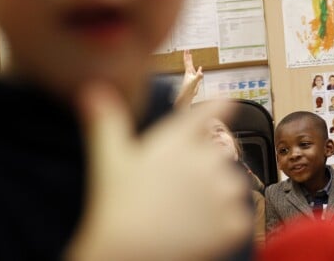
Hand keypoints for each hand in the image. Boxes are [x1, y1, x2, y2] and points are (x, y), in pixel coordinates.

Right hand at [68, 84, 251, 260]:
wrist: (126, 255)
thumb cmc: (115, 205)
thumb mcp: (109, 157)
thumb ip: (106, 121)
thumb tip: (92, 90)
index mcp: (177, 140)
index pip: (210, 111)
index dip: (223, 106)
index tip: (230, 103)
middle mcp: (203, 159)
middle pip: (220, 153)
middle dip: (208, 167)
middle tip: (181, 189)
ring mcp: (220, 191)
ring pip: (235, 184)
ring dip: (221, 194)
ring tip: (191, 210)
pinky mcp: (231, 223)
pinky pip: (241, 218)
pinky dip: (227, 224)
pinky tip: (202, 230)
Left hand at [174, 50, 203, 107]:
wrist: (187, 95)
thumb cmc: (188, 89)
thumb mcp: (194, 82)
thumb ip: (198, 77)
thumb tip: (201, 72)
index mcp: (188, 71)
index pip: (187, 61)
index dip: (187, 55)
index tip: (186, 50)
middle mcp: (189, 72)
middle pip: (188, 62)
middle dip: (188, 56)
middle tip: (187, 50)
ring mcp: (192, 76)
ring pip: (191, 66)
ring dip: (191, 61)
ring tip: (190, 56)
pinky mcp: (195, 79)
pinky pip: (197, 72)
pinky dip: (199, 69)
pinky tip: (200, 68)